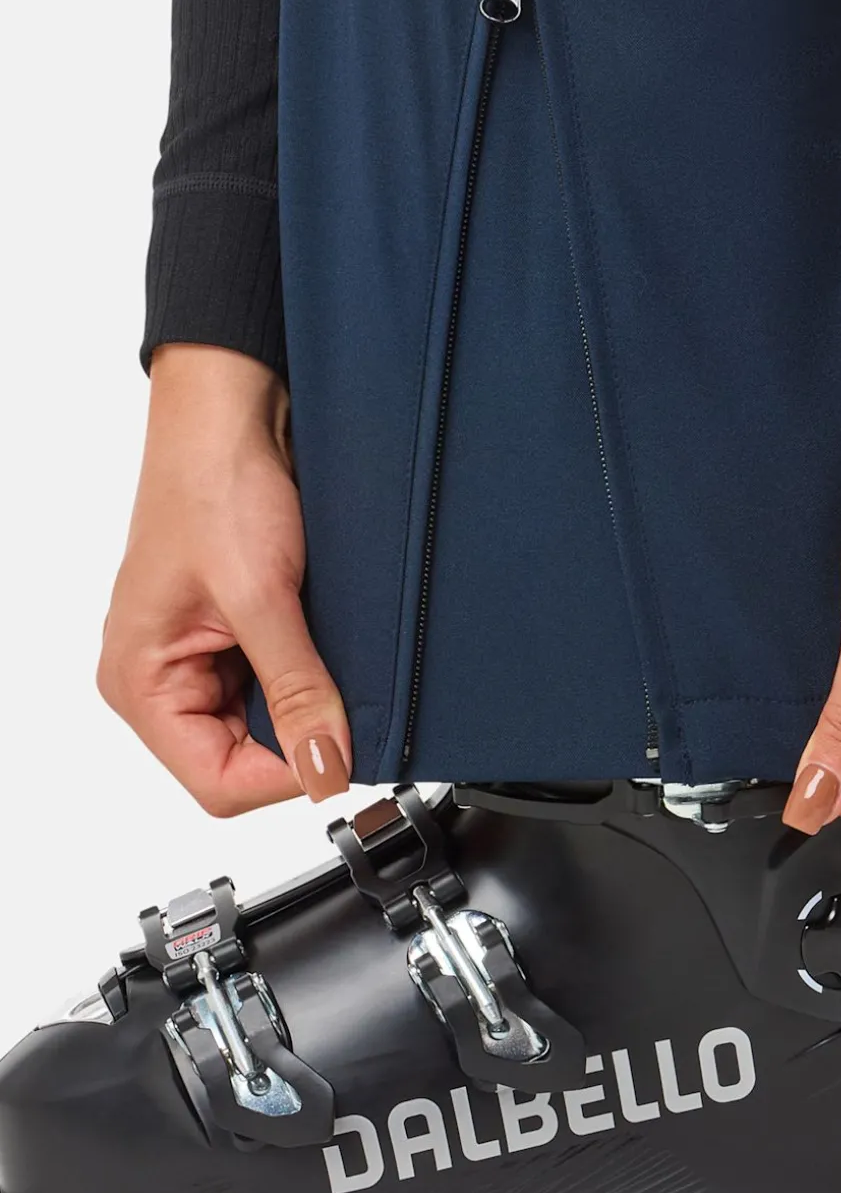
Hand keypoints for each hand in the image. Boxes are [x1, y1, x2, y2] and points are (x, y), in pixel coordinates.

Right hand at [97, 345, 351, 816]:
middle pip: (244, 759)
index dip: (287, 774)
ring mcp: (201, 656)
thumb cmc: (214, 483)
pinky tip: (328, 640)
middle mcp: (162, 678)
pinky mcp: (237, 632)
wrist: (234, 410)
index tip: (342, 749)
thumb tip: (327, 767)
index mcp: (140, 682)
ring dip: (309, 700)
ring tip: (330, 651)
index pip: (218, 782)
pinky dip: (312, 671)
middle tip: (348, 698)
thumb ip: (296, 689)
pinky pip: (281, 681)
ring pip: (269, 722)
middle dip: (300, 735)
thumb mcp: (262, 597)